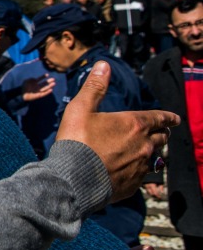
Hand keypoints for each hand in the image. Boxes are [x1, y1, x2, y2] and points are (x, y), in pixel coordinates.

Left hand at [21, 74, 55, 101]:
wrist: (22, 95)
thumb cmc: (24, 88)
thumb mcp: (26, 82)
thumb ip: (30, 79)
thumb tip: (35, 78)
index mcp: (34, 83)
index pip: (40, 79)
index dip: (43, 77)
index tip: (47, 74)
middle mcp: (37, 86)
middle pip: (44, 83)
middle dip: (49, 81)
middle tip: (53, 79)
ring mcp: (38, 91)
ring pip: (45, 88)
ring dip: (50, 86)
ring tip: (54, 83)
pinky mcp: (39, 95)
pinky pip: (44, 94)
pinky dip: (47, 92)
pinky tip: (51, 90)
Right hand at [56, 61, 178, 200]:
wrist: (73, 179)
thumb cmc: (76, 141)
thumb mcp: (80, 109)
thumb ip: (95, 87)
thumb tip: (103, 65)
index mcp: (134, 124)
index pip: (160, 118)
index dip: (168, 117)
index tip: (175, 118)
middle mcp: (144, 145)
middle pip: (161, 138)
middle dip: (162, 134)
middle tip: (160, 133)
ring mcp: (140, 167)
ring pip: (156, 159)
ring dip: (153, 154)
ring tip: (148, 153)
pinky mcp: (133, 184)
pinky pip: (143, 176)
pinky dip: (140, 172)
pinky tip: (131, 171)